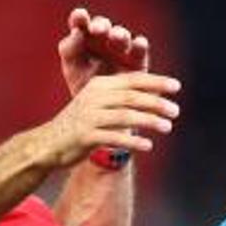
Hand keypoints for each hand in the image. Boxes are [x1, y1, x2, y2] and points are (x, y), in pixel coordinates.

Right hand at [34, 71, 180, 167]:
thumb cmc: (81, 124)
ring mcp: (88, 117)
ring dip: (149, 121)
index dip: (155, 81)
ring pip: (125, 116)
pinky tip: (148, 145)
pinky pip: (113, 137)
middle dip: (156, 102)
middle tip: (176, 110)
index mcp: (98, 85)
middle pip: (131, 97)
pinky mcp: (85, 136)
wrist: (49, 144)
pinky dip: (132, 141)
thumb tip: (156, 99)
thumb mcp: (98, 105)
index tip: (176, 86)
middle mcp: (94, 97)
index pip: (132, 80)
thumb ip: (122, 100)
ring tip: (168, 127)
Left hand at [58, 7, 151, 95]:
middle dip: (100, 25)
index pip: (80, 23)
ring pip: (122, 35)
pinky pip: (140, 49)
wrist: (103, 112)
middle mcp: (103, 39)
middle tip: (97, 30)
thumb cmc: (83, 87)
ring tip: (116, 37)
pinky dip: (140, 45)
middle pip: (102, 25)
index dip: (80, 17)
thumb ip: (69, 50)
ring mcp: (121, 48)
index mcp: (83, 38)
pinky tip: (139, 43)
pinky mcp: (138, 60)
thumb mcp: (72, 69)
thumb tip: (77, 32)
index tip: (80, 16)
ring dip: (119, 34)